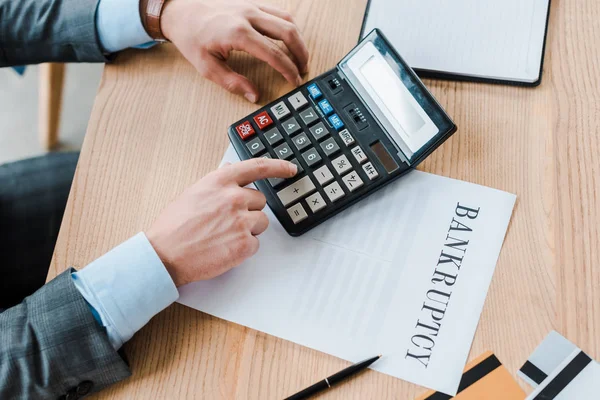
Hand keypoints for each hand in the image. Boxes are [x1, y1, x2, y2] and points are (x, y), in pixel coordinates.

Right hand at [146, 158, 296, 286]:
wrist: (165, 255)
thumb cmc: (173, 227)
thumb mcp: (193, 193)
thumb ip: (217, 183)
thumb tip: (230, 171)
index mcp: (220, 182)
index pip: (258, 167)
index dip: (278, 167)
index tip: (290, 169)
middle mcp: (233, 198)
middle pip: (260, 200)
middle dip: (248, 210)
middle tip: (226, 222)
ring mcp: (241, 221)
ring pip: (261, 222)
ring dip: (248, 229)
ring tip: (223, 236)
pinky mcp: (245, 244)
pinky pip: (256, 243)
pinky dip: (243, 248)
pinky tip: (223, 248)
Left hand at [161, 0, 308, 102]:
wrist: (180, 10)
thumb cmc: (191, 37)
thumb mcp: (207, 67)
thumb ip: (232, 82)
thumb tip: (254, 95)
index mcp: (238, 33)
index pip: (274, 54)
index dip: (288, 70)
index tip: (295, 81)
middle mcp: (248, 16)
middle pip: (288, 33)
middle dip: (300, 54)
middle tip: (303, 70)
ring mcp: (251, 6)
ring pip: (287, 20)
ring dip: (298, 39)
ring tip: (299, 57)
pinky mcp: (251, 3)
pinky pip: (278, 12)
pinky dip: (288, 27)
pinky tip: (289, 40)